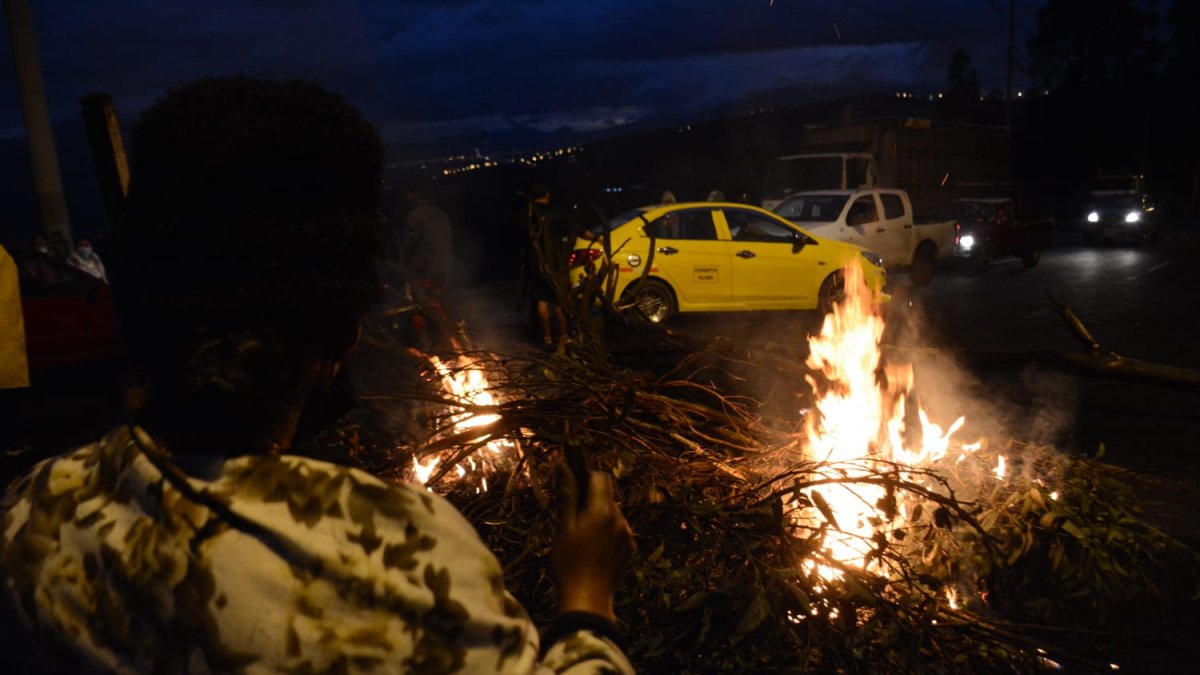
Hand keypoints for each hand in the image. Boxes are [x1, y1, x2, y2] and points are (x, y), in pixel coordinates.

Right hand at [551, 467, 634, 621]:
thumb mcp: (563, 527)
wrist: (588, 600)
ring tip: (580, 537)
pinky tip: (592, 549)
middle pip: (606, 496)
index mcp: (603, 511)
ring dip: (598, 516)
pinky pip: (617, 530)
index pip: (599, 477)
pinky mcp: (629, 549)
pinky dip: (606, 532)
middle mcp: (620, 519)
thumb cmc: (569, 563)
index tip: (571, 486)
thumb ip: (567, 495)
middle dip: (589, 499)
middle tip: (570, 516)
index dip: (585, 476)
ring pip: (612, 514)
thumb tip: (564, 467)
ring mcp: (627, 535)